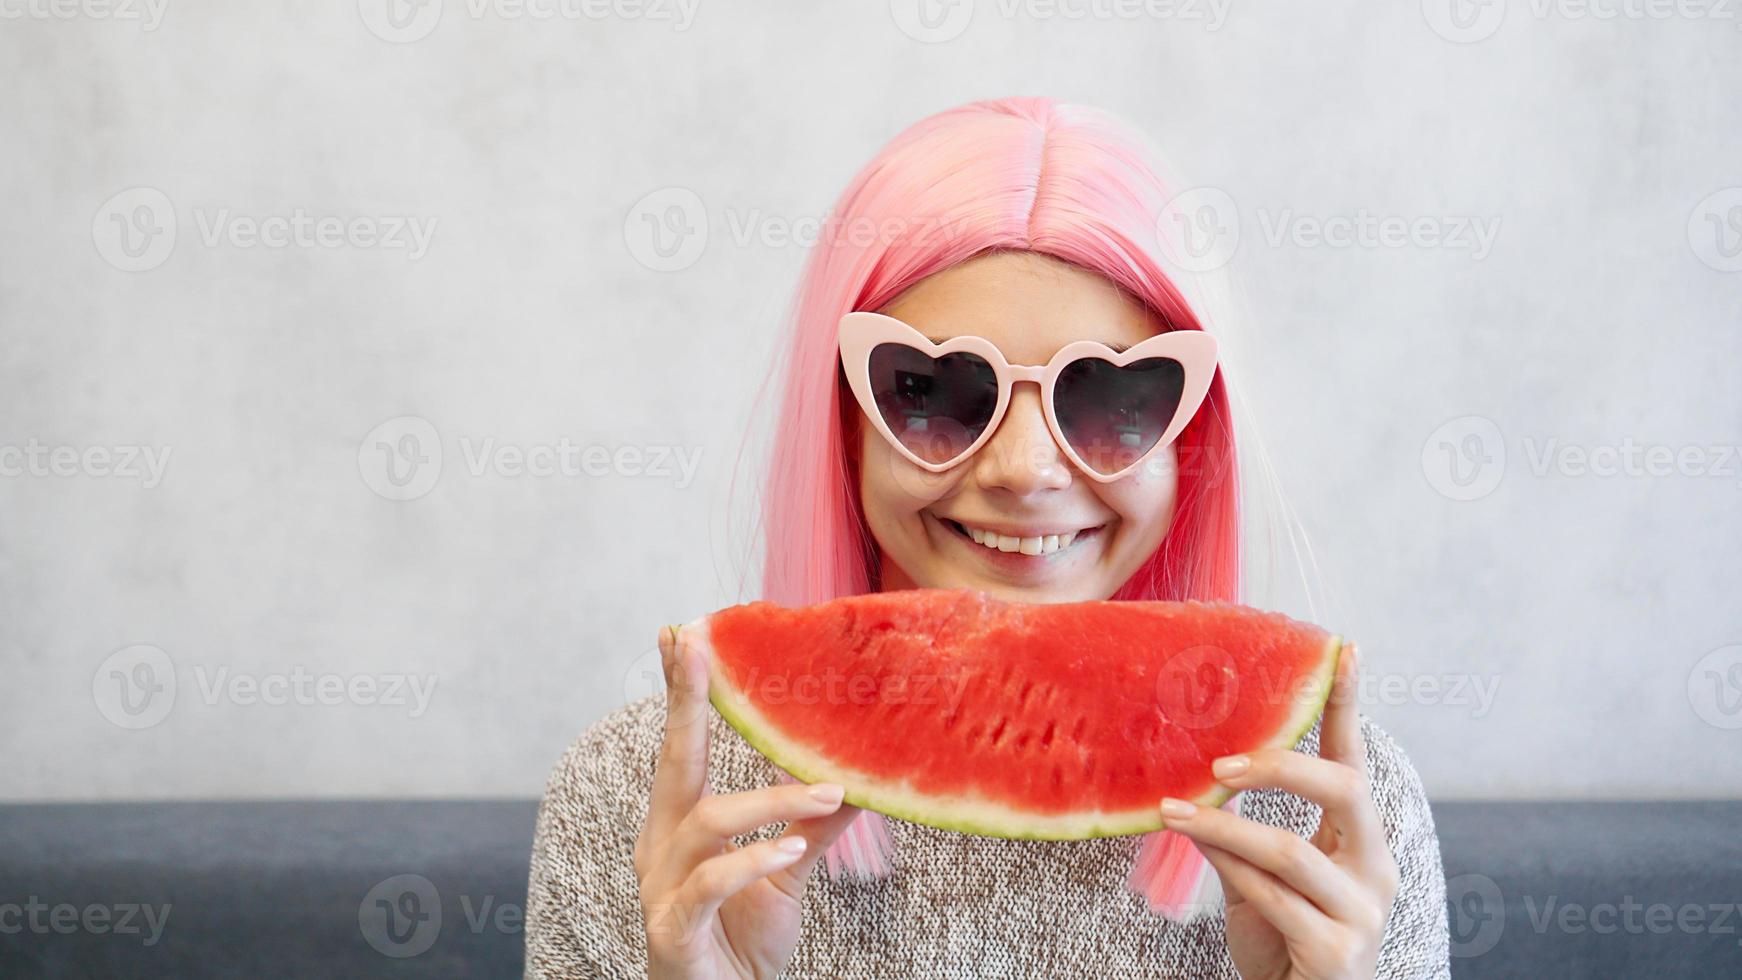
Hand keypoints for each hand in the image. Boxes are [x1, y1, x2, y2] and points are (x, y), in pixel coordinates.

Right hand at [634, 627, 861, 979]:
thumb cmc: (743, 941)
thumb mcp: (788, 873)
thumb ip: (813, 823)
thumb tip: (859, 774)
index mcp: (678, 825)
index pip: (681, 747)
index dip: (683, 691)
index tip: (683, 631)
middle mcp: (660, 847)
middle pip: (672, 762)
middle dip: (685, 700)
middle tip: (696, 644)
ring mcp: (660, 889)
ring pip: (707, 823)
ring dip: (770, 803)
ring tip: (826, 791)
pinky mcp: (673, 932)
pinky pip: (708, 884)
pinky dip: (751, 861)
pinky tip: (789, 850)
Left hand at [1158, 644, 1398, 979]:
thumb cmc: (1282, 940)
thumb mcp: (1259, 878)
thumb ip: (1239, 833)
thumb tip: (1194, 780)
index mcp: (1360, 841)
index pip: (1354, 762)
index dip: (1347, 706)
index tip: (1343, 648)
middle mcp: (1374, 869)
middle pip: (1344, 791)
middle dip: (1280, 767)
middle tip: (1221, 764)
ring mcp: (1361, 912)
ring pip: (1290, 850)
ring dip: (1224, 827)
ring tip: (1173, 810)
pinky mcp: (1335, 950)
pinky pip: (1272, 896)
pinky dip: (1228, 869)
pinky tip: (1196, 849)